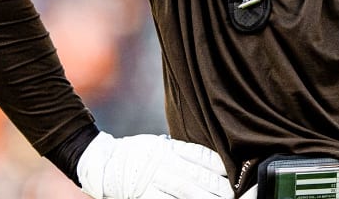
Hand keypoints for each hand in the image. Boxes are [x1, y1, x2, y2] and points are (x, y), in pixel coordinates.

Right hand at [78, 132, 233, 198]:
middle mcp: (162, 163)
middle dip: (218, 187)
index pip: (200, 156)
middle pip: (197, 176)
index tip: (235, 173)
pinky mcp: (144, 196)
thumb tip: (213, 162)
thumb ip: (183, 152)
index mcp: (168, 148)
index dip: (219, 166)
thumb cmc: (137, 153)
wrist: (103, 163)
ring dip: (206, 197)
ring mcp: (153, 181)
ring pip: (186, 192)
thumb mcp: (161, 144)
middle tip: (235, 194)